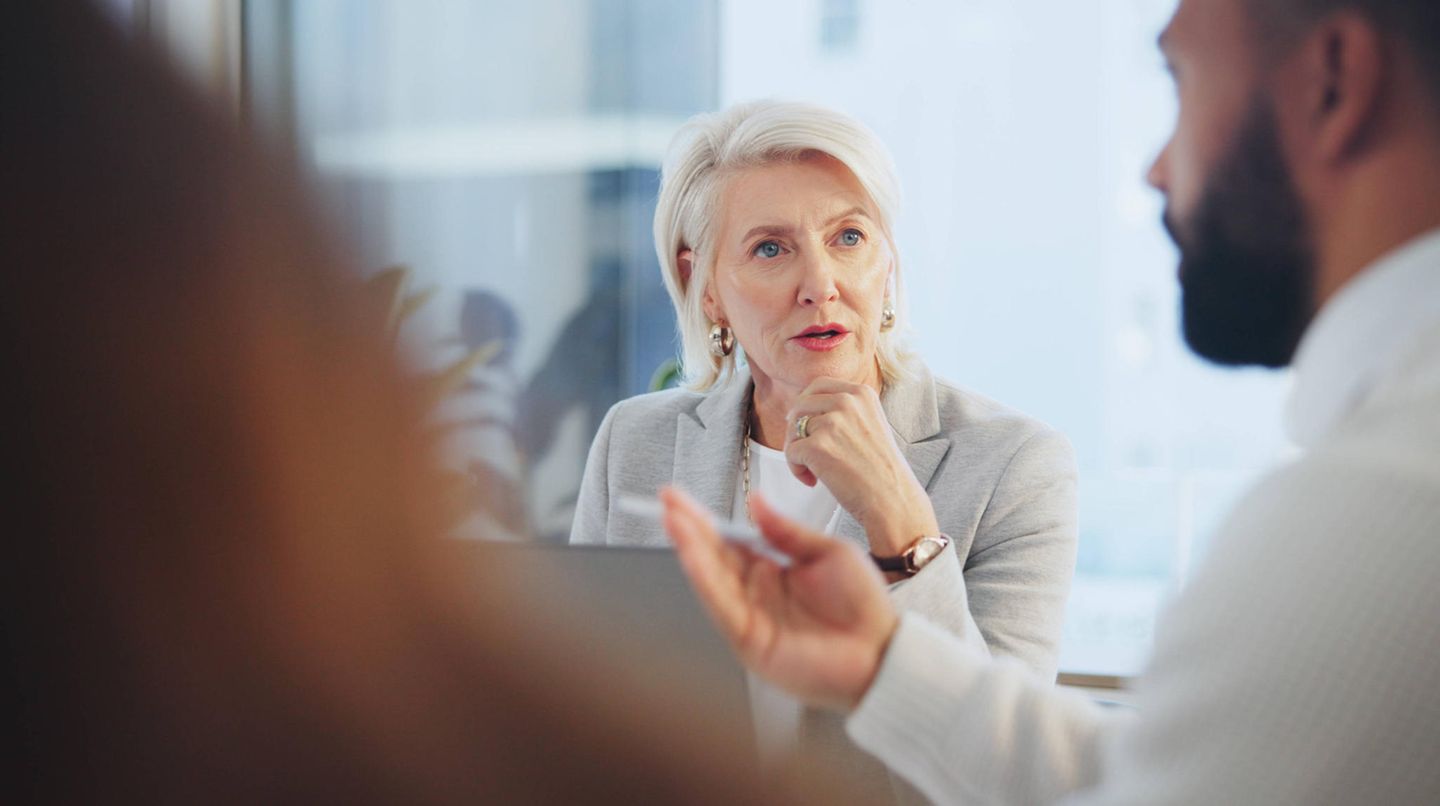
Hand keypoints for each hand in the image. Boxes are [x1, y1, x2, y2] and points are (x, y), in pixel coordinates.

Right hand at [660, 486, 898, 710]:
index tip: (679, 496)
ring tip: (672, 521)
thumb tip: (757, 502)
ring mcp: (750, 616)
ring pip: (711, 579)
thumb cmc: (863, 605)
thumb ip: (787, 530)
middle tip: (666, 501)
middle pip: (714, 556)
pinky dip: (704, 580)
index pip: (729, 539)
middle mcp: (755, 592)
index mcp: (772, 569)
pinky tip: (692, 557)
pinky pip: (722, 606)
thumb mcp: (827, 552)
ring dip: (690, 549)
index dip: (704, 519)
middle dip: (688, 528)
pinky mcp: (749, 640)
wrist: (883, 651)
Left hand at [784, 378, 939, 554]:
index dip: (806, 404)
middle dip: (796, 429)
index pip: (818, 386)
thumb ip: (845, 411)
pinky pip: (790, 452)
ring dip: (797, 452)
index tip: (805, 422)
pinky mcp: (817, 446)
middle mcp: (846, 402)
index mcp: (861, 393)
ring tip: (813, 471)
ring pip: (793, 430)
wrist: (893, 499)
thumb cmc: (881, 470)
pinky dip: (796, 470)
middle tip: (805, 451)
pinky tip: (813, 481)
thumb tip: (802, 409)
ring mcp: (831, 423)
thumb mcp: (871, 424)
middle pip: (800, 405)